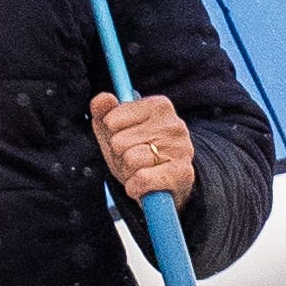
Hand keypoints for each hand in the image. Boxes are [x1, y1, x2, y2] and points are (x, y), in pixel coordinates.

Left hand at [89, 93, 193, 208]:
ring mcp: (181, 148)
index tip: (126, 139)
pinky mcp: (182, 173)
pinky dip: (135, 186)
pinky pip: (142, 179)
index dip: (111, 136)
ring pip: (130, 159)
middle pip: (118, 142)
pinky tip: (143, 185)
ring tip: (141, 170)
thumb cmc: (138, 151)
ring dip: (128, 171)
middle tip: (133, 159)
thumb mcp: (116, 130)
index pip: (111, 121)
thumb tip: (102, 98)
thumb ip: (105, 110)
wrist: (167, 184)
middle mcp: (174, 124)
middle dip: (120, 155)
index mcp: (158, 106)